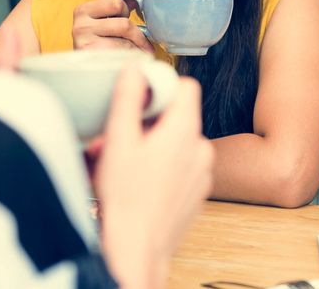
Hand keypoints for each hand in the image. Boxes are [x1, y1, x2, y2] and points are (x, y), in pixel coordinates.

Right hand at [73, 0, 155, 51]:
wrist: (88, 69)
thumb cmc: (101, 40)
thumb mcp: (110, 17)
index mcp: (83, 10)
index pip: (116, 2)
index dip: (125, 12)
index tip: (123, 19)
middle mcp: (80, 25)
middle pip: (123, 23)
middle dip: (134, 32)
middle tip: (132, 39)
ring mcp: (85, 43)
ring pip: (125, 42)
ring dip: (135, 48)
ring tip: (132, 51)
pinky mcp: (93, 59)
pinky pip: (122, 54)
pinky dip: (130, 57)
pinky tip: (126, 59)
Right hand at [95, 67, 212, 288]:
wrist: (137, 249)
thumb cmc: (127, 200)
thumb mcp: (119, 141)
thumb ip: (128, 99)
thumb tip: (136, 69)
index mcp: (185, 130)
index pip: (185, 87)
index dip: (160, 88)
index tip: (137, 101)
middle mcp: (200, 148)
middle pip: (176, 117)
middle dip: (145, 124)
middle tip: (116, 140)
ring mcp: (202, 173)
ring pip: (176, 144)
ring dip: (150, 148)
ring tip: (121, 166)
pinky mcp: (197, 193)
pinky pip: (180, 168)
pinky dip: (161, 169)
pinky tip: (137, 184)